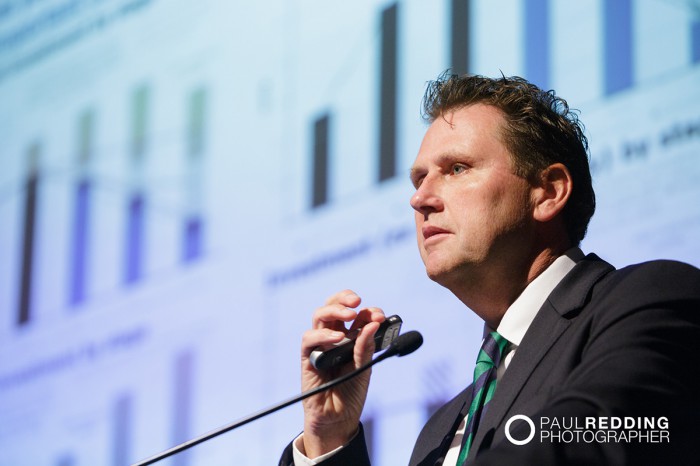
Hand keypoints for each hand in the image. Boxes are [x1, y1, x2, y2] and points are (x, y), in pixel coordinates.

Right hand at [300, 290, 384, 457]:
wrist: (338, 419)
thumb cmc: (350, 393)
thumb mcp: (365, 368)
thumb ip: (366, 347)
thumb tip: (373, 325)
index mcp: (350, 337)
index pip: (356, 314)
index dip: (367, 311)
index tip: (379, 316)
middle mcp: (334, 337)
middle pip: (334, 307)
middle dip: (345, 298)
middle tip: (358, 301)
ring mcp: (320, 345)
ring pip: (320, 316)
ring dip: (335, 310)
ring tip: (350, 314)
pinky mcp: (308, 358)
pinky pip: (309, 339)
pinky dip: (323, 335)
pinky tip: (338, 338)